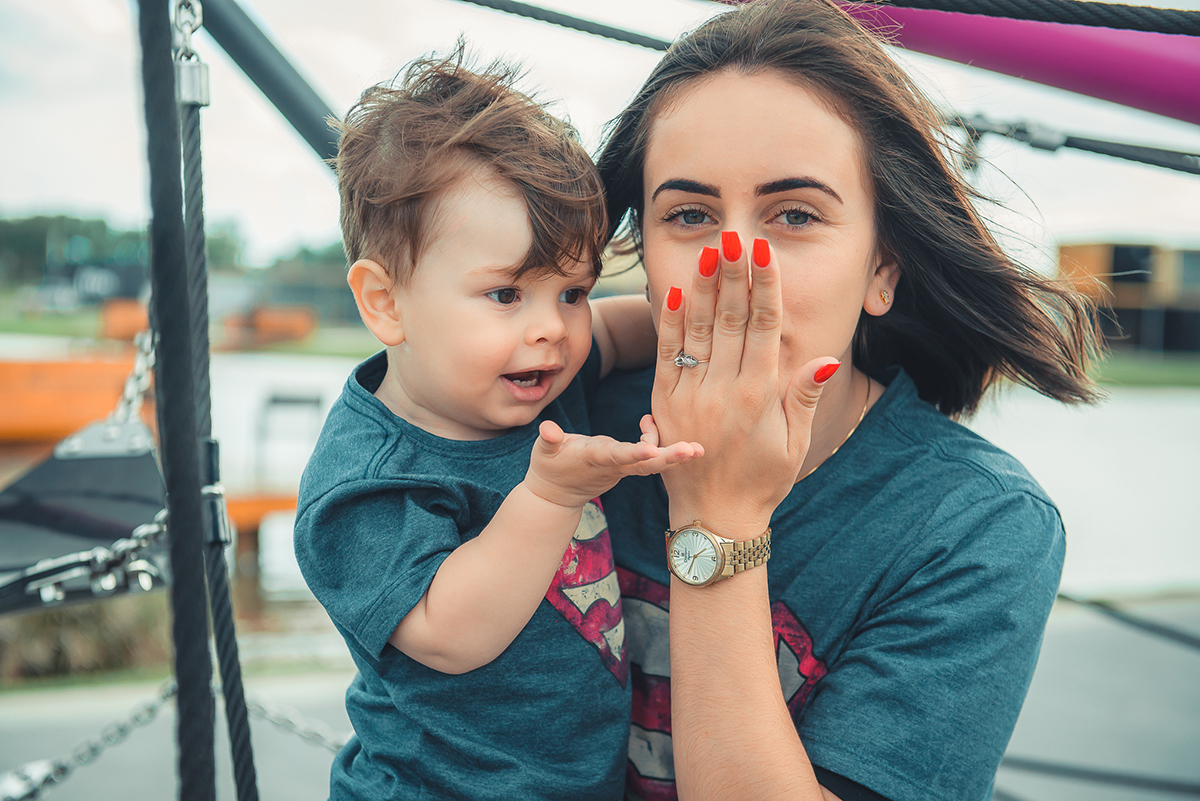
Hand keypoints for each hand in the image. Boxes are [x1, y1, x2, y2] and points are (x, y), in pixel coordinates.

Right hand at [523, 419, 703, 509]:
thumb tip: (547, 428)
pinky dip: (657, 442)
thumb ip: (548, 440)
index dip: (633, 452)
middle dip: (670, 457)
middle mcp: (613, 466)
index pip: (617, 456)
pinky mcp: (627, 466)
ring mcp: (622, 468)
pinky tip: (649, 422)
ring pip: (652, 463)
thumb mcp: (543, 452)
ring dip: (675, 455)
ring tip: (697, 448)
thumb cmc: (549, 467)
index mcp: (594, 459)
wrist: (556, 495)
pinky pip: (648, 456)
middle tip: (693, 451)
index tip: (651, 450)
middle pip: (646, 464)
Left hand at [651, 233, 837, 532]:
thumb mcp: (795, 442)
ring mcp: (692, 395)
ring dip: (704, 288)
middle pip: (731, 319)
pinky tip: (676, 292)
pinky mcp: (665, 404)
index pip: (764, 327)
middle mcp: (725, 390)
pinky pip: (668, 356)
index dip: (764, 286)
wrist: (714, 518)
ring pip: (699, 330)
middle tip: (734, 236)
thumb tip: (824, 356)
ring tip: (708, 251)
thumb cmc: (764, 480)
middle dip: (733, 274)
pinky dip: (671, 323)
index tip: (763, 253)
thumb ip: (804, 396)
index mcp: (760, 395)